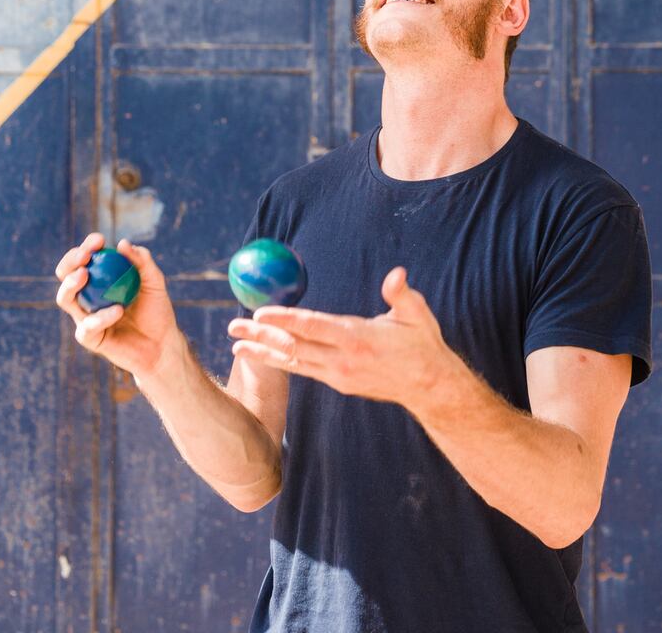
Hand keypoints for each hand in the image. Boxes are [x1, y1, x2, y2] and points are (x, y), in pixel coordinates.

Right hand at [55, 233, 180, 378]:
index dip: (87, 247)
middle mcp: (88, 296)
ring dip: (70, 284)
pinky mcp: (90, 338)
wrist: (162, 344)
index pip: (85, 259)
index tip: (99, 240)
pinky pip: (87, 326)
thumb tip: (123, 243)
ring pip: (65, 299)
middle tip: (85, 256)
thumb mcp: (154, 282)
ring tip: (84, 274)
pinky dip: (101, 317)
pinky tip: (118, 310)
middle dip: (70, 262)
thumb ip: (142, 262)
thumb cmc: (157, 310)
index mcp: (100, 280)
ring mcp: (86, 317)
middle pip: (66, 275)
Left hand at [227, 266, 459, 414]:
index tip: (258, 315)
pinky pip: (304, 370)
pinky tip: (266, 357)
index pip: (313, 327)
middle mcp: (342, 359)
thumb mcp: (417, 315)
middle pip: (294, 346)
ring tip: (236, 349)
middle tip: (232, 329)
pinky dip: (282, 362)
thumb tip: (397, 274)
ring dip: (263, 354)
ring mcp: (339, 375)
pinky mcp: (339, 383)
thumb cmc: (422, 344)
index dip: (284, 321)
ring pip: (294, 362)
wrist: (429, 386)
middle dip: (261, 337)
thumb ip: (402, 294)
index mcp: (357, 338)